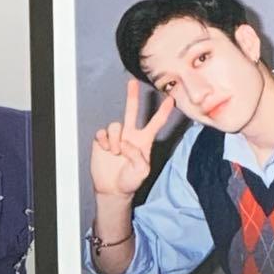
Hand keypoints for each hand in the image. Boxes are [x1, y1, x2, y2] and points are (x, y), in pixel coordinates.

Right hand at [90, 79, 174, 197]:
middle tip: (131, 83)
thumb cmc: (130, 182)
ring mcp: (115, 138)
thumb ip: (137, 155)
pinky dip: (104, 141)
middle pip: (131, 111)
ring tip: (114, 153)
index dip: (163, 111)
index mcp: (143, 141)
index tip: (171, 99)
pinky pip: (102, 133)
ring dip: (114, 139)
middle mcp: (130, 136)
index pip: (155, 123)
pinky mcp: (102, 142)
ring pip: (115, 125)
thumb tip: (125, 143)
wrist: (112, 190)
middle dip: (132, 97)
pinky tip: (105, 150)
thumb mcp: (142, 171)